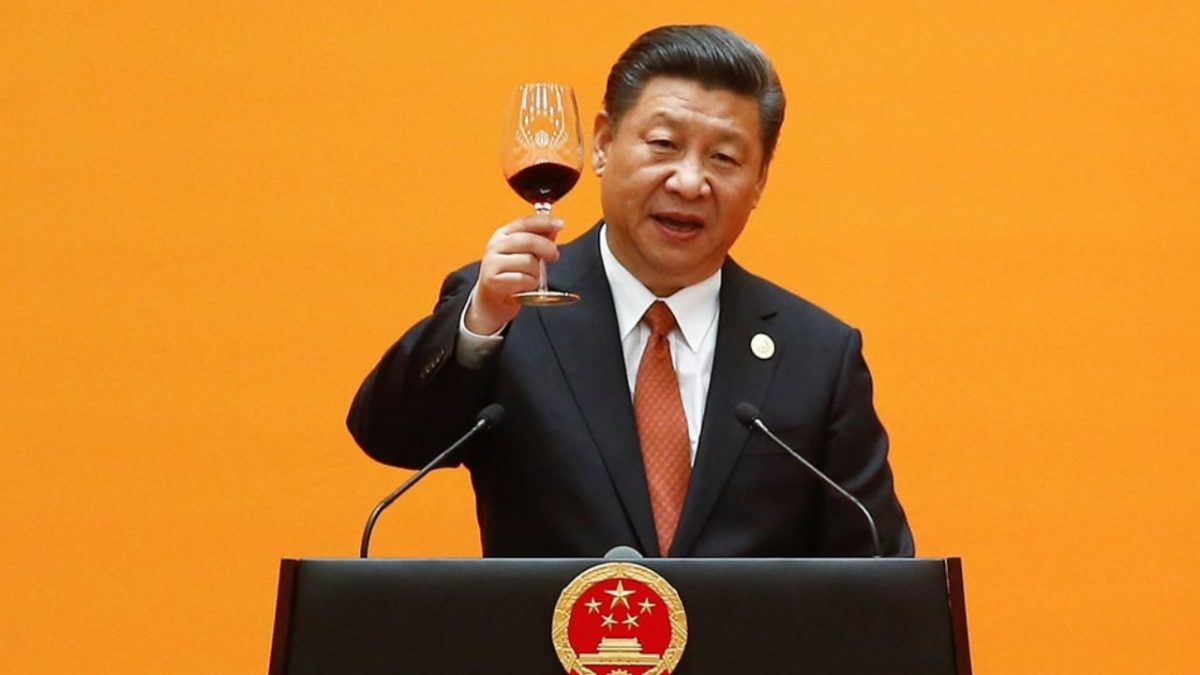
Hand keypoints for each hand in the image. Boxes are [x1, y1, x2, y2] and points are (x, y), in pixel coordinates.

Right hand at [465, 214, 562, 334]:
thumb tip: (553, 229)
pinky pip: (524, 279)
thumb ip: (537, 240)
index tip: (560, 224)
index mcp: (502, 235)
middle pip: (528, 240)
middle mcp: (495, 246)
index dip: (544, 222)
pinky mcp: (492, 280)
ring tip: (530, 278)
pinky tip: (524, 287)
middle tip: (554, 256)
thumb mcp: (524, 254)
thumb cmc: (510, 276)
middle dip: (546, 248)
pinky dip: (530, 284)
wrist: (491, 301)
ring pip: (528, 261)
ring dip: (536, 272)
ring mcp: (492, 263)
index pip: (525, 222)